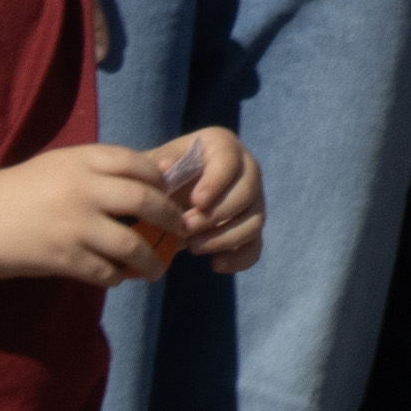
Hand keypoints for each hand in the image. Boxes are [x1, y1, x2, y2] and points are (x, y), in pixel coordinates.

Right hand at [0, 146, 192, 285]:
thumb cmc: (16, 191)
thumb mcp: (57, 166)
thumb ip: (98, 168)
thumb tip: (150, 176)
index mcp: (81, 160)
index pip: (138, 163)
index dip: (160, 181)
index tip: (168, 194)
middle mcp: (83, 189)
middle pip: (145, 201)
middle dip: (169, 219)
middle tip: (179, 231)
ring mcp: (75, 225)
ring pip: (132, 245)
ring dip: (151, 259)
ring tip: (157, 268)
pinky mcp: (64, 258)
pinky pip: (106, 271)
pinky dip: (118, 277)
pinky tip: (120, 277)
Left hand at [154, 125, 264, 270]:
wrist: (165, 197)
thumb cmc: (161, 175)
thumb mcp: (155, 165)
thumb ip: (157, 164)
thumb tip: (163, 168)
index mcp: (223, 145)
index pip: (230, 160)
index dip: (217, 182)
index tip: (196, 201)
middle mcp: (246, 169)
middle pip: (247, 192)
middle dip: (216, 215)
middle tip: (185, 227)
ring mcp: (253, 200)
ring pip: (254, 220)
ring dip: (224, 237)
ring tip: (192, 247)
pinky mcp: (250, 228)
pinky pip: (255, 246)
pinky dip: (239, 259)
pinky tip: (215, 264)